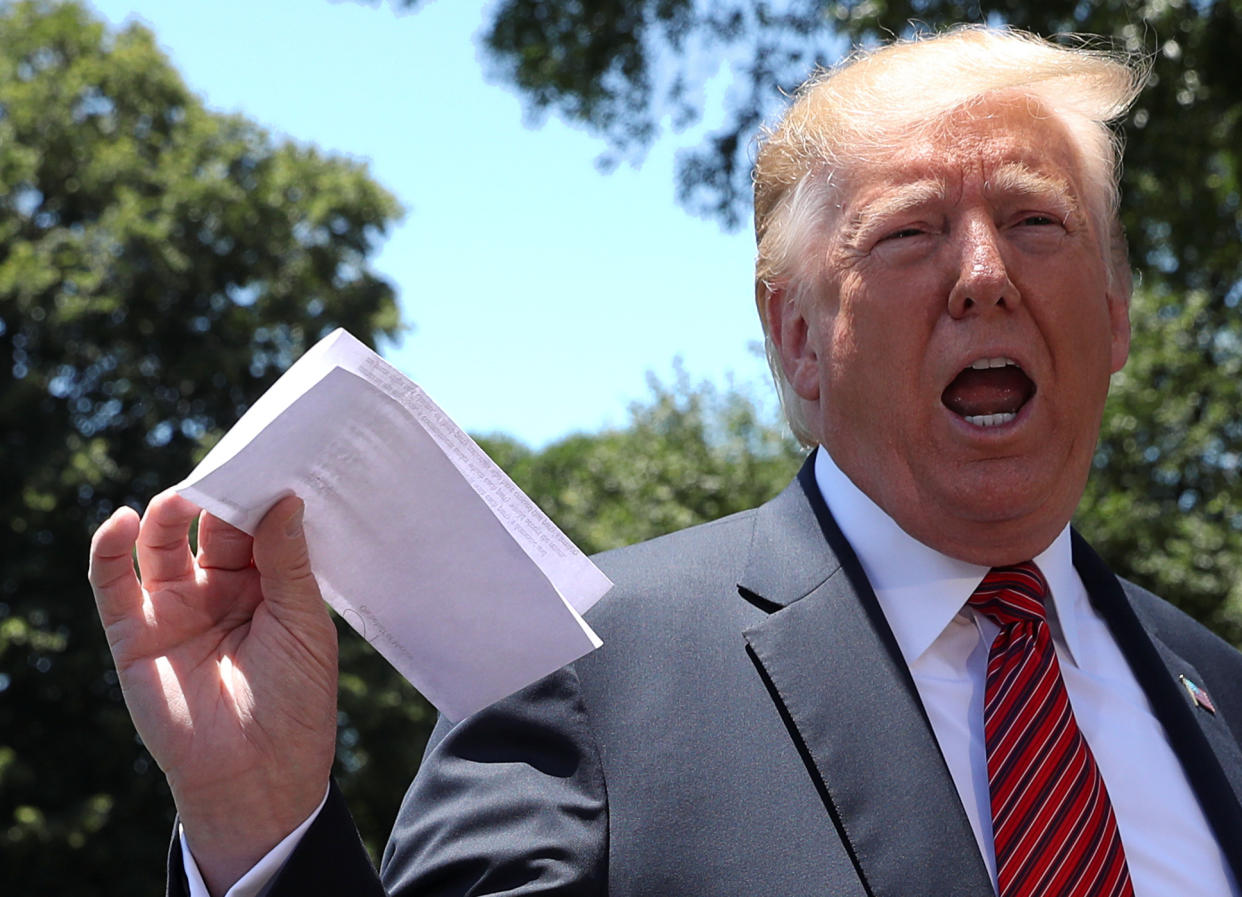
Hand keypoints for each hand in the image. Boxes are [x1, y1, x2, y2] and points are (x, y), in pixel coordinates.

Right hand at [89, 491, 337, 894]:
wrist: (258, 776)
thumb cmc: (296, 701)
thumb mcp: (303, 624)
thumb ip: (287, 561)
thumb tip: (284, 497)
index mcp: (268, 586)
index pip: (258, 526)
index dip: (259, 494)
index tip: (269, 457)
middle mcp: (220, 590)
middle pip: (211, 527)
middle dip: (217, 497)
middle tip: (227, 469)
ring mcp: (176, 609)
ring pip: (162, 545)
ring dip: (167, 514)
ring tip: (179, 498)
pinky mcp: (135, 633)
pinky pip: (114, 583)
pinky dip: (111, 549)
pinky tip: (124, 522)